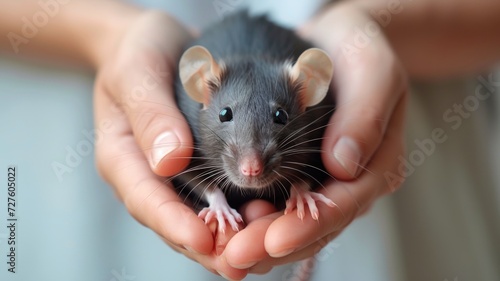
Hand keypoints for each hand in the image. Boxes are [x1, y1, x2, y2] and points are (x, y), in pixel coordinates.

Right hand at [92, 10, 248, 279]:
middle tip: (243, 262)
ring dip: (229, 236)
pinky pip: (215, 198)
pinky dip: (238, 211)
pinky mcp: (195, 169)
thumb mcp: (137, 72)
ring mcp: (172, 176)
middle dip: (210, 244)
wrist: (153, 46)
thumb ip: (150, 113)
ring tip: (262, 247)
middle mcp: (148, 175)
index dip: (175, 224)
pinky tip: (265, 216)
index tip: (206, 240)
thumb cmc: (139, 53)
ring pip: (199, 216)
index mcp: (123, 156)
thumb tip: (170, 161)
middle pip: (175, 221)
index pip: (147, 200)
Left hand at [221, 3, 407, 273]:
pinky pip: (280, 206)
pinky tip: (230, 226)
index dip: (310, 224)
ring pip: (296, 223)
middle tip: (236, 256)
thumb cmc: (356, 52)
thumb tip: (343, 164)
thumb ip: (365, 114)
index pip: (344, 204)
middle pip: (317, 225)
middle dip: (275, 243)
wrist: (336, 46)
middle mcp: (351, 181)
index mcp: (377, 163)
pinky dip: (256, 220)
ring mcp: (325, 183)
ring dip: (261, 241)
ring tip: (227, 252)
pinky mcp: (301, 174)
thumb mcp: (372, 70)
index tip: (273, 240)